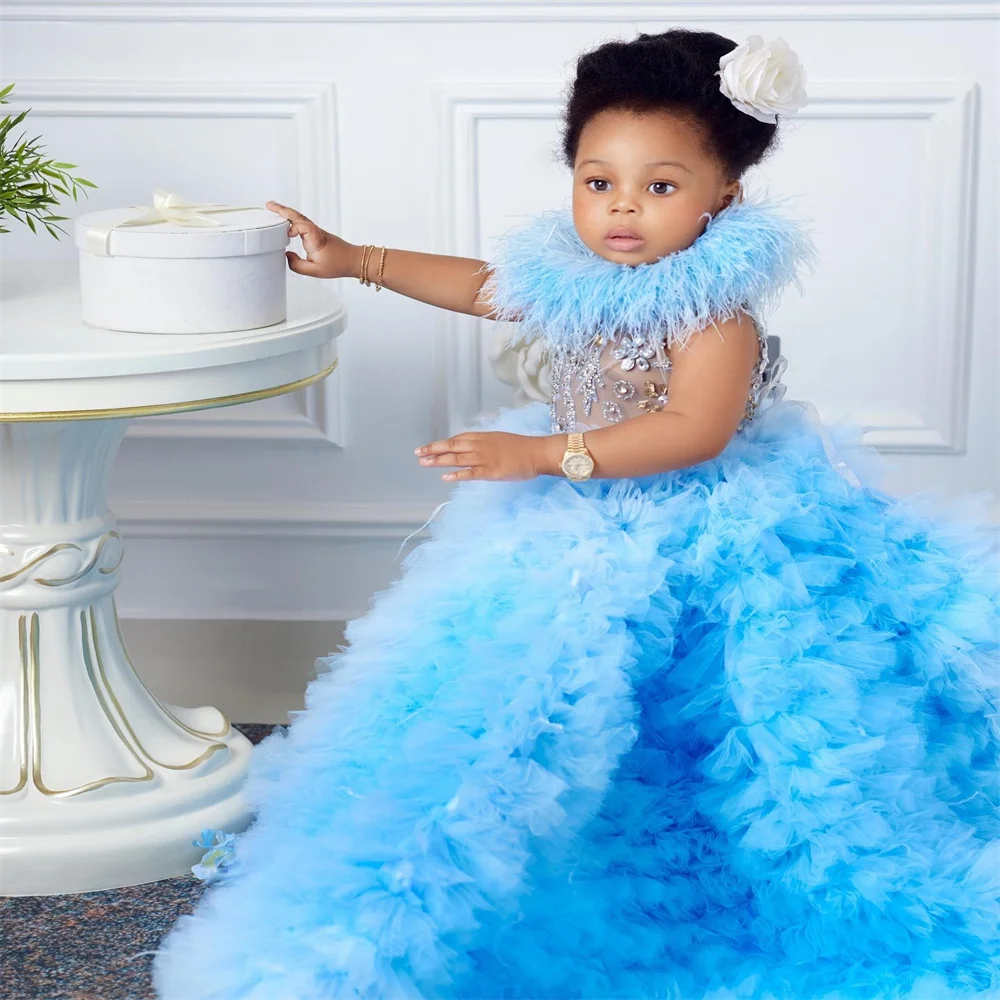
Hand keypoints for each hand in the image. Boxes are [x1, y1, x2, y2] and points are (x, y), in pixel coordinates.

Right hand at [266, 200, 356, 278]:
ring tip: (273, 209)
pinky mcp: (316, 234)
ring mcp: (316, 231)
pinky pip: (302, 223)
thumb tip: (286, 256)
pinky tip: (286, 221)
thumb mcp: (315, 271)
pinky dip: (292, 219)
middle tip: (269, 205)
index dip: (292, 227)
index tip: (287, 235)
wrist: (353, 260)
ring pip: (300, 218)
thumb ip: (297, 265)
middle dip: (282, 210)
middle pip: (298, 216)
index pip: (301, 225)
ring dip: (286, 213)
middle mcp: (315, 232)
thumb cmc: (338, 265)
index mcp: (315, 239)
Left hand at [415, 432, 562, 481]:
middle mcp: (480, 445)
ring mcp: (485, 458)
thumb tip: (474, 449)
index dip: (442, 443)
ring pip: (457, 458)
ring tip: (424, 463)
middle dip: (434, 450)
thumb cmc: (523, 448)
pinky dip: (457, 474)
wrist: (537, 452)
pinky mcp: (490, 471)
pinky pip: (470, 473)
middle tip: (418, 453)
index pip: (457, 439)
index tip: (429, 447)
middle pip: (452, 446)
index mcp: (483, 437)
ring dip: (439, 460)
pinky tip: (444, 476)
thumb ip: (486, 444)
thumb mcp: (501, 440)